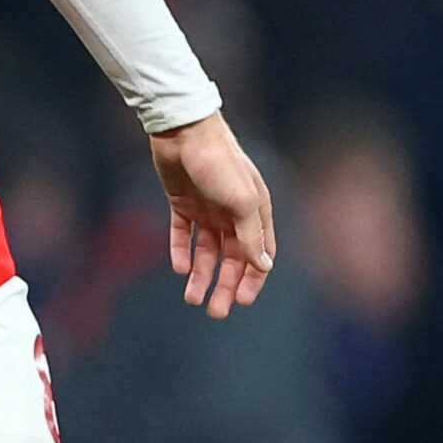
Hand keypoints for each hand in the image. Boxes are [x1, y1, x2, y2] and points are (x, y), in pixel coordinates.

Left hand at [151, 111, 274, 318]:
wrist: (183, 130)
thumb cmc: (219, 162)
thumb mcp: (241, 199)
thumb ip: (251, 234)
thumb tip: (263, 266)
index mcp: (255, 210)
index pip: (260, 253)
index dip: (253, 279)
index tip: (242, 302)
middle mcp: (233, 212)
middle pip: (232, 258)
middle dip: (225, 286)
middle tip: (215, 312)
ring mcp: (207, 208)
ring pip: (207, 251)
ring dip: (201, 275)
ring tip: (192, 298)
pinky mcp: (182, 202)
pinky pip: (183, 234)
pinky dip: (182, 252)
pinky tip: (179, 268)